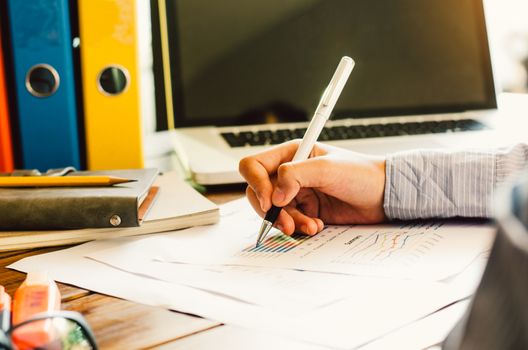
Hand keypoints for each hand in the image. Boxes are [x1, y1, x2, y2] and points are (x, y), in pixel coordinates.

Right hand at [239, 140, 386, 235]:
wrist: (384, 196)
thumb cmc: (361, 174)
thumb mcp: (327, 168)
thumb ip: (295, 176)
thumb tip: (273, 195)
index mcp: (291, 154)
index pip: (254, 165)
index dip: (256, 183)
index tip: (269, 201)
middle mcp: (289, 173)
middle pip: (258, 192)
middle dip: (270, 210)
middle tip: (286, 223)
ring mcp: (296, 193)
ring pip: (273, 211)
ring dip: (289, 222)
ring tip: (312, 225)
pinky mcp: (305, 211)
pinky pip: (289, 222)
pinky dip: (299, 227)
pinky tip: (317, 225)